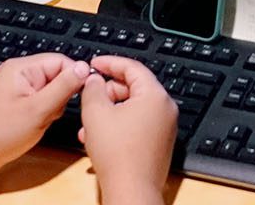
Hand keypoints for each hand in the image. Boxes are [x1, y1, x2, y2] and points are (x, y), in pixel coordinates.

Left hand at [0, 53, 89, 175]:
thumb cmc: (3, 133)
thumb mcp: (38, 110)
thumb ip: (63, 87)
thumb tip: (85, 68)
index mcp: (21, 68)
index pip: (60, 61)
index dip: (73, 78)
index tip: (77, 98)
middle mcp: (18, 71)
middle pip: (56, 74)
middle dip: (59, 96)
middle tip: (48, 114)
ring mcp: (17, 84)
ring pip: (50, 88)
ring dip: (51, 105)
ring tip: (39, 120)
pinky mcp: (17, 96)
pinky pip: (41, 97)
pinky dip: (43, 110)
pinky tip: (35, 122)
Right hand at [79, 56, 176, 204]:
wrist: (131, 191)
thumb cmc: (118, 154)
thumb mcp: (95, 112)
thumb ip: (93, 88)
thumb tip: (95, 80)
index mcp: (155, 95)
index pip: (132, 67)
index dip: (110, 63)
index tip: (95, 63)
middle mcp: (165, 109)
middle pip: (134, 87)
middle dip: (108, 90)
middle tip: (90, 93)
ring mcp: (164, 128)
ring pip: (133, 108)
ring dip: (109, 110)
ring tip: (89, 121)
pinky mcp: (158, 144)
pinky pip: (137, 125)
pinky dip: (118, 125)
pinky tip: (98, 137)